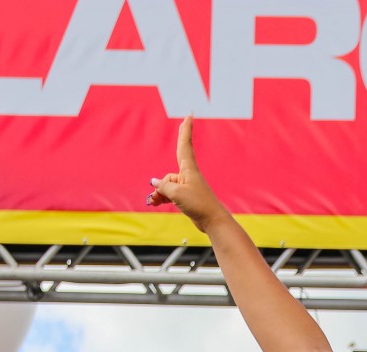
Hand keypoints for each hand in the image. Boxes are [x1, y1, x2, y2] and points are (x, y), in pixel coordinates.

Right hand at [147, 116, 227, 232]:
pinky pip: (170, 192)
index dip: (186, 130)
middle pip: (170, 169)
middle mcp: (188, 175)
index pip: (185, 144)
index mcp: (188, 169)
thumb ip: (162, 186)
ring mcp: (187, 186)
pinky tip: (155, 202)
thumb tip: (154, 183)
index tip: (189, 116)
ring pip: (167, 184)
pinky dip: (162, 197)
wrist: (212, 221)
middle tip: (178, 141)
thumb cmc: (198, 204)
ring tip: (153, 201)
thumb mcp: (176, 193)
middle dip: (169, 165)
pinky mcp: (186, 197)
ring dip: (159, 192)